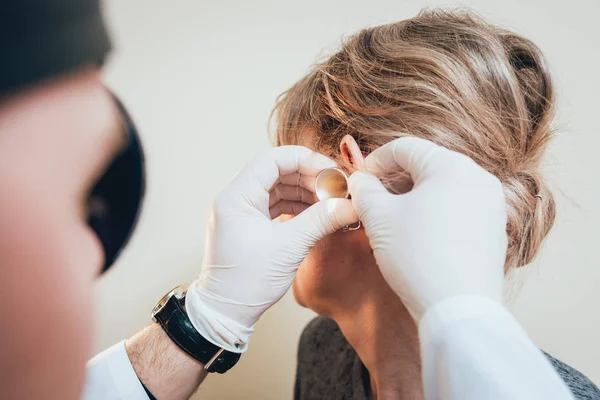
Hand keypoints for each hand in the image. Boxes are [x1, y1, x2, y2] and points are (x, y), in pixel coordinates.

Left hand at [186, 146, 357, 350]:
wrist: (225, 312)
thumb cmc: (247, 283)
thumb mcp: (289, 248)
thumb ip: (320, 221)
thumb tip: (349, 205)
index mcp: (236, 197)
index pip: (272, 159)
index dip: (305, 160)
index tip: (331, 171)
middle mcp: (235, 198)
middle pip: (276, 170)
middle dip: (308, 176)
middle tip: (335, 188)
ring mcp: (240, 211)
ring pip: (277, 186)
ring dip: (304, 191)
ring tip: (330, 201)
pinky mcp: (247, 224)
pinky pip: (274, 203)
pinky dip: (296, 205)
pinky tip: (317, 212)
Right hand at [348, 137, 507, 319]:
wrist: (457, 309)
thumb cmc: (417, 256)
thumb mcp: (379, 217)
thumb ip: (364, 189)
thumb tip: (360, 180)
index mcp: (451, 165)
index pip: (405, 147)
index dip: (375, 160)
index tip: (359, 178)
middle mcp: (479, 178)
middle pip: (427, 165)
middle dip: (395, 179)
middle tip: (372, 198)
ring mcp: (491, 205)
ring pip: (444, 187)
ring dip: (414, 196)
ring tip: (392, 218)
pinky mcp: (494, 230)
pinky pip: (459, 209)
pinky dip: (435, 213)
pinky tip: (418, 235)